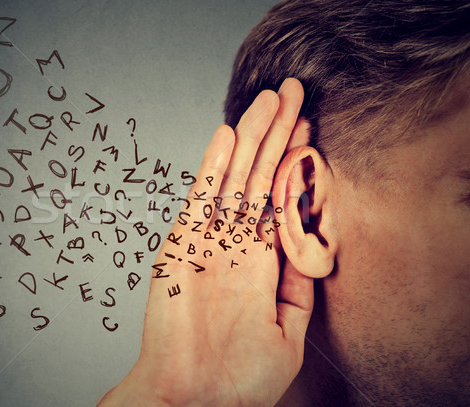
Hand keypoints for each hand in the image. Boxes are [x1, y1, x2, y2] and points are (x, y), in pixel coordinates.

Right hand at [99, 78, 312, 406]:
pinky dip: (214, 167)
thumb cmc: (237, 378)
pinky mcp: (182, 246)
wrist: (193, 399)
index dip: (293, 161)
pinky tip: (229, 134)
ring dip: (251, 138)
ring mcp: (207, 242)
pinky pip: (200, 200)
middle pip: (258, 178)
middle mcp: (233, 245)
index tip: (307, 126)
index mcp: (259, 264)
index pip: (278, 199)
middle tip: (291, 92)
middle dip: (276, 134)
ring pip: (232, 179)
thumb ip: (298, 286)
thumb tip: (315, 248)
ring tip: (268, 99)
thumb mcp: (287, 332)